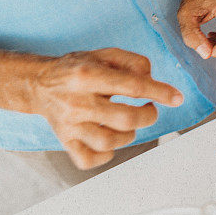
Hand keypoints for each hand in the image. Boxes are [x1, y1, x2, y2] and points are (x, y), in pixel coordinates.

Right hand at [33, 48, 182, 168]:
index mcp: (87, 75)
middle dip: (148, 115)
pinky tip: (112, 140)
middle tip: (150, 109)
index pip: (131, 86)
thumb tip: (152, 78)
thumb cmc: (78, 69)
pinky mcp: (65, 142)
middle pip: (124, 119)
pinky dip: (106, 155)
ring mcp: (69, 125)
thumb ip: (133, 62)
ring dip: (130, 135)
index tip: (176, 98)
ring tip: (130, 124)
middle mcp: (77, 102)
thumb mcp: (104, 54)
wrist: (39, 84)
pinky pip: (88, 160)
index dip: (159, 92)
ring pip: (109, 142)